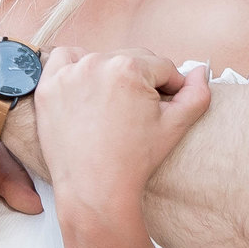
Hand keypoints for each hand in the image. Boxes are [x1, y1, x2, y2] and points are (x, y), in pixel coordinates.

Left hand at [32, 47, 210, 222]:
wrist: (95, 189)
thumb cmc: (135, 160)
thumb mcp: (175, 127)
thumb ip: (196, 95)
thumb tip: (199, 72)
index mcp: (130, 68)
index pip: (161, 67)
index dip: (169, 88)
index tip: (163, 108)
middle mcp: (97, 63)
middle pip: (132, 59)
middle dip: (140, 81)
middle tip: (137, 112)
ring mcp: (69, 74)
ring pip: (101, 58)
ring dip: (110, 73)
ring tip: (112, 104)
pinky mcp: (49, 86)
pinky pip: (64, 60)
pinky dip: (75, 68)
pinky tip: (84, 88)